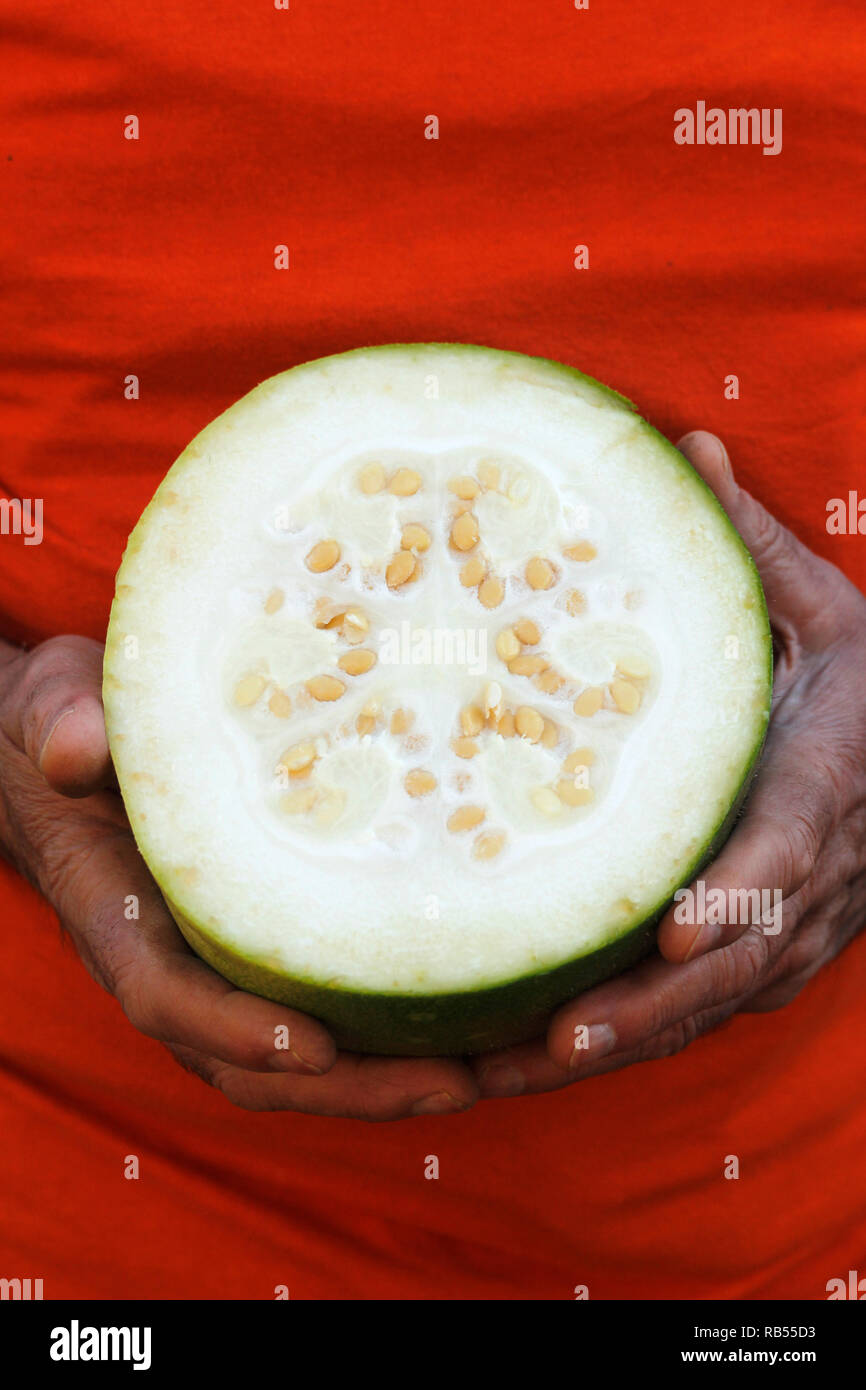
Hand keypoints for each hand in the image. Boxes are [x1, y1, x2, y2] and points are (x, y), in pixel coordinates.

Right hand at [0, 636, 477, 1118]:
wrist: (73, 747)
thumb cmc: (66, 723)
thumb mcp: (53, 708)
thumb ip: (63, 724)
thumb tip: (77, 752)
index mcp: (116, 917)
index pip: (168, 996)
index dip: (235, 1032)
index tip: (317, 1049)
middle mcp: (171, 961)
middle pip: (253, 1063)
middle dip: (351, 1087)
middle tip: (454, 1084)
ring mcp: (218, 965)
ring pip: (297, 1058)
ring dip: (387, 1077)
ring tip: (487, 1071)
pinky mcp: (262, 947)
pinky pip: (325, 1005)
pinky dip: (391, 1027)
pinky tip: (474, 1012)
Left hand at [472, 430, 865, 1097]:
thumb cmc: (863, 686)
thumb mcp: (825, 610)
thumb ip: (753, 543)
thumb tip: (685, 442)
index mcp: (823, 789)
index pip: (783, 854)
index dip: (733, 899)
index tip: (671, 933)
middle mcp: (810, 886)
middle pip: (733, 967)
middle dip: (647, 1011)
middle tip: (553, 1038)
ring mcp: (790, 941)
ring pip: (702, 1014)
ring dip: (613, 1049)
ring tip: (508, 1074)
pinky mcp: (759, 968)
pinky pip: (686, 1018)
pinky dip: (617, 1046)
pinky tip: (525, 1064)